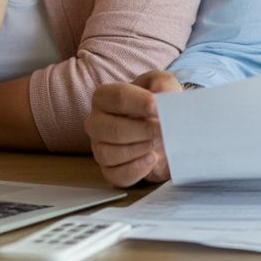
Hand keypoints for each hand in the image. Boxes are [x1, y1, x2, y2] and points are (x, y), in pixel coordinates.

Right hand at [85, 71, 180, 186]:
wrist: (164, 129)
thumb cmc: (158, 105)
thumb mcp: (164, 85)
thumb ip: (163, 84)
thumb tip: (161, 98)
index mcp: (104, 97)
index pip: (118, 98)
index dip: (141, 103)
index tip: (160, 109)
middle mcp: (96, 122)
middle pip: (114, 129)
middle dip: (143, 130)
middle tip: (164, 129)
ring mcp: (99, 147)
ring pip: (110, 153)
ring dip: (140, 149)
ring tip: (159, 142)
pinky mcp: (109, 169)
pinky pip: (116, 175)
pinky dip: (135, 169)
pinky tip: (151, 159)